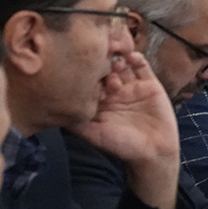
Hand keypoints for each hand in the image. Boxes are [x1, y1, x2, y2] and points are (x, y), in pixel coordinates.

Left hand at [78, 51, 180, 208]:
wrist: (153, 151)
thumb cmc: (121, 145)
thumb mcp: (93, 134)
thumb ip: (76, 121)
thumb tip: (54, 107)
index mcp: (99, 102)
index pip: (88, 80)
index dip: (84, 72)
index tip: (81, 67)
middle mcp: (114, 91)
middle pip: (104, 69)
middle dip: (100, 62)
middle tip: (98, 59)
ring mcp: (132, 86)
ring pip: (121, 64)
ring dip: (116, 58)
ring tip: (114, 60)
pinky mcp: (150, 84)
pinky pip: (142, 66)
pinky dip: (136, 58)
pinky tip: (131, 57)